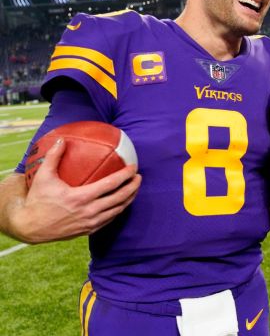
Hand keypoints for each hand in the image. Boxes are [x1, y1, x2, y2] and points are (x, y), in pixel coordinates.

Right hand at [13, 138, 140, 243]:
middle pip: (120, 198)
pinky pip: (110, 219)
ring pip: (118, 210)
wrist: (29, 227)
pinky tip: (122, 203)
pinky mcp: (89, 230)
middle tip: (139, 177)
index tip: (133, 167)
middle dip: (133, 186)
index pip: (111, 184)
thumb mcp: (43, 176)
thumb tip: (62, 140)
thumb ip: (54, 156)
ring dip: (129, 198)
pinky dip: (119, 209)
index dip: (125, 175)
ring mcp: (90, 222)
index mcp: (81, 197)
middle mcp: (89, 211)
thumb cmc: (37, 200)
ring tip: (135, 188)